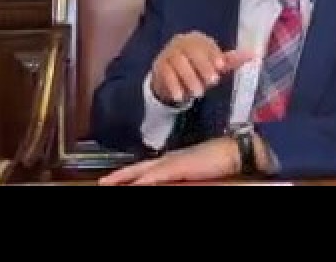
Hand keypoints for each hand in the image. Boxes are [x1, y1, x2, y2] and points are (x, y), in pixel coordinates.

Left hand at [98, 137, 240, 185]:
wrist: (233, 151)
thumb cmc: (218, 162)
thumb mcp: (194, 173)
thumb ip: (179, 179)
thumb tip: (171, 182)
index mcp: (171, 161)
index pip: (144, 169)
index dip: (128, 175)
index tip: (113, 180)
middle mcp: (168, 159)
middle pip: (138, 168)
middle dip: (119, 176)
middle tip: (102, 183)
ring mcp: (173, 162)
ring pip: (143, 171)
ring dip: (125, 178)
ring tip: (108, 183)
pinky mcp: (180, 166)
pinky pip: (158, 175)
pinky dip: (144, 180)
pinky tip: (135, 184)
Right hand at [150, 31, 252, 104]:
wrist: (171, 78)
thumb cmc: (197, 69)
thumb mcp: (214, 65)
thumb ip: (231, 60)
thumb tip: (254, 55)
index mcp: (197, 39)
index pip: (206, 44)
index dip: (214, 54)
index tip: (222, 67)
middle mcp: (182, 42)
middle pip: (192, 51)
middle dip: (203, 66)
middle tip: (213, 82)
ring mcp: (169, 52)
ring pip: (178, 62)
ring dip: (189, 78)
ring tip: (198, 93)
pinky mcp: (159, 65)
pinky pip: (166, 73)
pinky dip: (173, 85)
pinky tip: (180, 96)